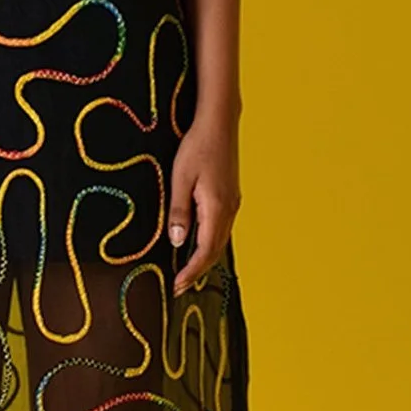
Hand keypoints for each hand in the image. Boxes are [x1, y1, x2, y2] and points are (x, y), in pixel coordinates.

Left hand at [168, 115, 240, 295]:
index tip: (178, 286)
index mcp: (217, 208)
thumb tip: (178, 242)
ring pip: (219, 239)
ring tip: (187, 271)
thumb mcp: (180, 179)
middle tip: (180, 287)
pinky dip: (209, 242)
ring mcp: (232, 202)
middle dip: (198, 270)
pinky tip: (198, 243)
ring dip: (204, 257)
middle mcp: (229, 209)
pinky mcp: (230, 195)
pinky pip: (221, 227)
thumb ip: (180, 211)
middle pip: (215, 250)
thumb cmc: (197, 147)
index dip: (191, 271)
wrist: (219, 122)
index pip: (205, 250)